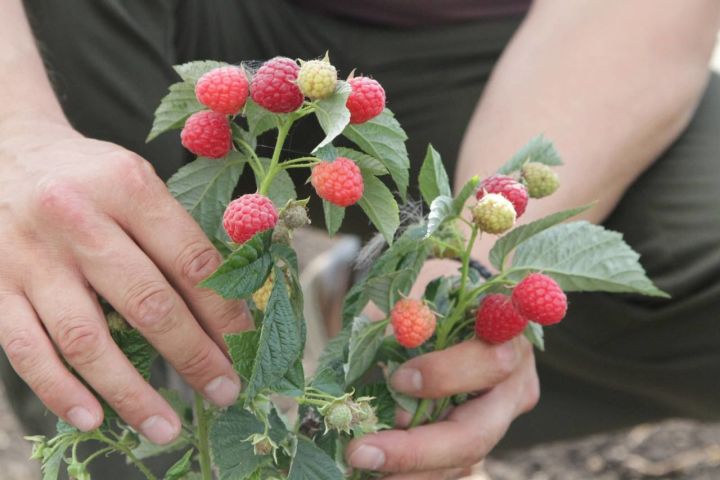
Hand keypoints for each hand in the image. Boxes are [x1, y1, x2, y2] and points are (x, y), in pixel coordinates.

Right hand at [0, 119, 249, 442]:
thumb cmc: (88, 175)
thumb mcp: (136, 181)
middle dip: (193, 356)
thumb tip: (230, 303)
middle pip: (147, 303)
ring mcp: (30, 257)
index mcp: (128, 187)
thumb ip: (177, 232)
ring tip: (166, 427)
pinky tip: (92, 417)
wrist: (2, 151)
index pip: (191, 261)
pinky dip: (60, 390)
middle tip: (224, 392)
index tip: (246, 348)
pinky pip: (27, 349)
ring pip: (87, 339)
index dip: (225, 312)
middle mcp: (77, 219)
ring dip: (131, 392)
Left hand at [347, 260, 538, 477]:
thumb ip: (405, 326)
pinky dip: (413, 470)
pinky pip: (450, 465)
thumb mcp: (420, 293)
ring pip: (462, 460)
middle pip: (478, 433)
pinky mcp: (481, 434)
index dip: (446, 375)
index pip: (490, 362)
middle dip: (416, 450)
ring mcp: (501, 416)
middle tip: (361, 453)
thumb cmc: (436, 288)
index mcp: (509, 334)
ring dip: (409, 469)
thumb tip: (383, 375)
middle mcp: (515, 383)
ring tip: (362, 464)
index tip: (397, 378)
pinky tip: (378, 471)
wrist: (454, 303)